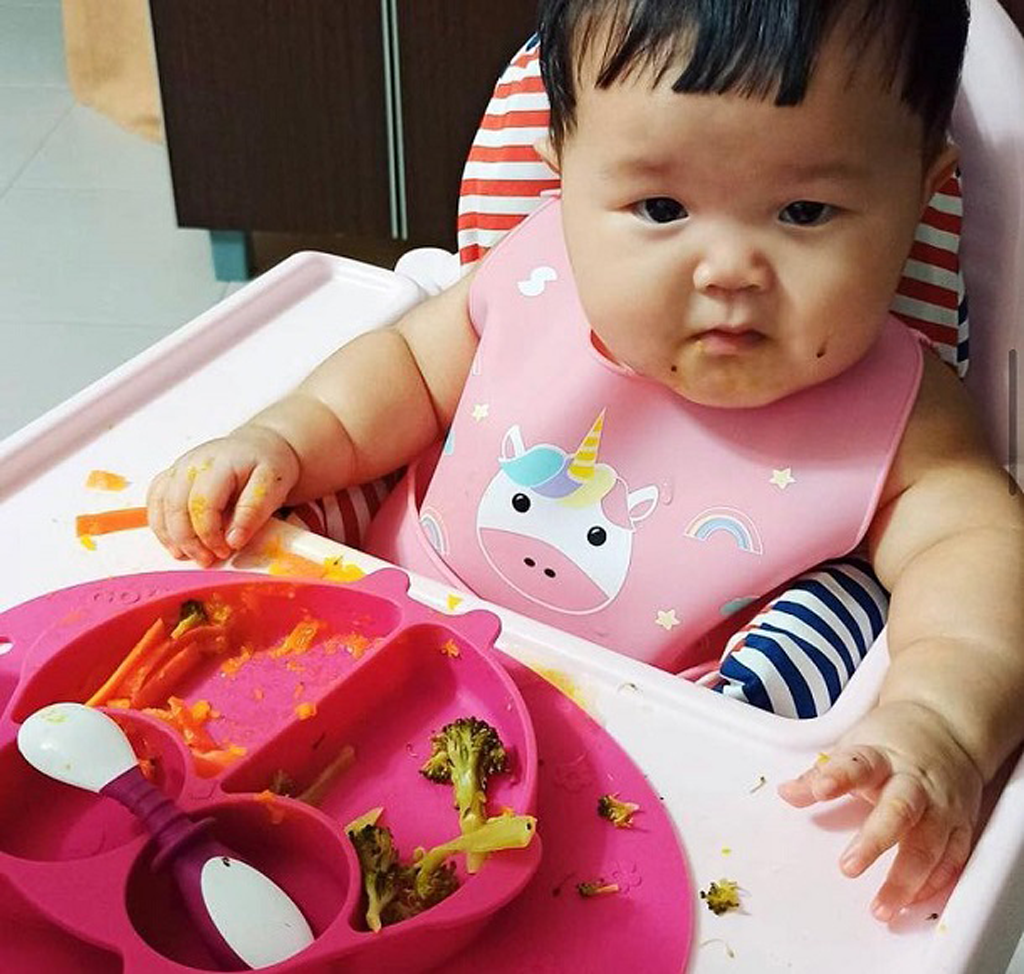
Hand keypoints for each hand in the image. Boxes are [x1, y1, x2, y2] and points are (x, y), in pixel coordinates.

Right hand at [147, 426, 299, 565]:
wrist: (259, 446)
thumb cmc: (268, 466)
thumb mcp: (272, 486)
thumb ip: (253, 512)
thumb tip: (233, 541)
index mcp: (219, 463)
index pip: (202, 503)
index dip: (209, 533)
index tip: (225, 552)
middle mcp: (192, 463)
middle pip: (176, 506)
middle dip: (188, 540)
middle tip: (206, 561)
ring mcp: (179, 467)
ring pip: (160, 504)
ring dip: (170, 535)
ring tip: (186, 556)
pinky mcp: (172, 475)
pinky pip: (155, 499)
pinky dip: (160, 524)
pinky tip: (174, 542)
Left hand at [778, 700, 982, 921]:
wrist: (946, 727)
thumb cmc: (893, 742)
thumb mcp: (853, 747)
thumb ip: (821, 773)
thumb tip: (786, 793)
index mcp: (881, 757)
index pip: (857, 764)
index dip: (838, 776)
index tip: (819, 789)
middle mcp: (914, 782)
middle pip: (899, 811)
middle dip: (874, 841)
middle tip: (847, 868)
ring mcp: (941, 805)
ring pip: (929, 844)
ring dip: (905, 879)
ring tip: (880, 906)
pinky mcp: (961, 824)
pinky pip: (953, 858)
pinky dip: (935, 883)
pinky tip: (914, 901)